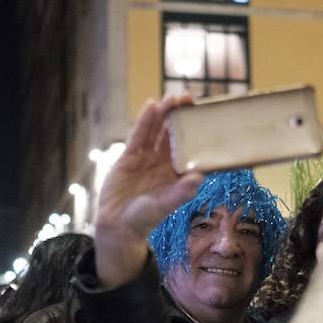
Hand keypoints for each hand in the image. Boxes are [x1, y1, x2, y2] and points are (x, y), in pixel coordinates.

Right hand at [94, 95, 203, 288]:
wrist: (117, 226)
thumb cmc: (145, 219)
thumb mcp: (163, 206)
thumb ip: (180, 193)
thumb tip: (199, 178)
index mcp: (177, 173)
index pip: (189, 148)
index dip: (196, 131)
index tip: (205, 115)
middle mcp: (163, 163)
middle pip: (173, 134)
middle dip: (181, 116)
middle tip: (189, 97)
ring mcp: (146, 158)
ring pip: (157, 131)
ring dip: (165, 114)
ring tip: (173, 97)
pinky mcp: (129, 157)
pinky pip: (138, 135)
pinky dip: (145, 121)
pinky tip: (151, 106)